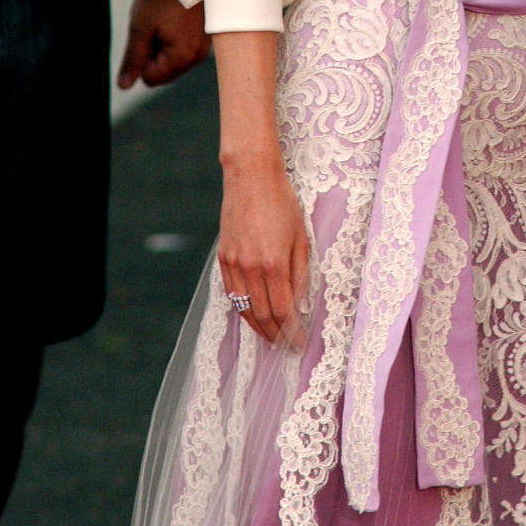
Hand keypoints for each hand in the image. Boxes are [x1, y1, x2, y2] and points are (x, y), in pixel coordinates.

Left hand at [116, 0, 209, 88]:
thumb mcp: (140, 29)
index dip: (141, 59)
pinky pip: (185, 50)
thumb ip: (133, 60)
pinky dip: (175, 40)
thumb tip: (124, 86)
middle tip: (155, 27)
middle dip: (154, 55)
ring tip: (166, 21)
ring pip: (173, 62)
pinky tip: (175, 20)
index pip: (151, 79)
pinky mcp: (206, 38)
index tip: (145, 34)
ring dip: (164, 47)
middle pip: (164, 73)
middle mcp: (198, 57)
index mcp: (182, 57)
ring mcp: (204, 48)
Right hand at [219, 147, 309, 345]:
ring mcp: (234, 263)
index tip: (300, 343)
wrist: (251, 177)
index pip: (283, 311)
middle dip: (276, 336)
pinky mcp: (223, 257)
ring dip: (258, 328)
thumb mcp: (301, 237)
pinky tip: (251, 315)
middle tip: (287, 347)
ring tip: (271, 338)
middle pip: (262, 315)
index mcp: (274, 263)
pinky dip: (241, 309)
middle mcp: (251, 267)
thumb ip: (301, 273)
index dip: (292, 332)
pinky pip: (231, 293)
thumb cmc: (282, 203)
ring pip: (244, 308)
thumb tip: (302, 306)